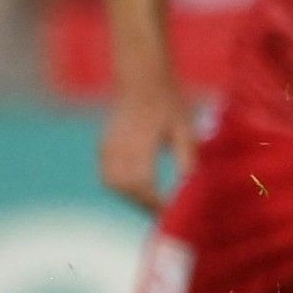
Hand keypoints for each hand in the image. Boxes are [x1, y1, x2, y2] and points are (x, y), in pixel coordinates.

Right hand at [98, 81, 188, 212]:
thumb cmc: (169, 104)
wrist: (142, 81)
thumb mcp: (185, 129)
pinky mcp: (103, 146)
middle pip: (126, 187)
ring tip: (150, 203)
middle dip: (143, 203)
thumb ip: (186, 157)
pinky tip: (136, 188)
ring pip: (113, 184)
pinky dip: (119, 187)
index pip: (143, 183)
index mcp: (141, 143)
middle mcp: (120, 147)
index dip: (154, 201)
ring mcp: (108, 147)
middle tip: (161, 211)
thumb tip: (189, 184)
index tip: (168, 211)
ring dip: (130, 197)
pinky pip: (106, 175)